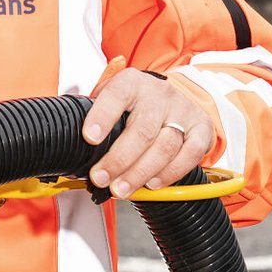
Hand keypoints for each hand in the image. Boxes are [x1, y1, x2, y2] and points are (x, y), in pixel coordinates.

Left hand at [82, 69, 214, 198]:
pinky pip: (190, 154)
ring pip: (165, 146)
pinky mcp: (202, 128)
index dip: (103, 116)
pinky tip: (152, 184)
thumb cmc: (134, 104)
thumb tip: (70, 144)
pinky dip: (171, 173)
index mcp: (132, 83)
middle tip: (101, 178)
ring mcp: (183, 110)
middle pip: (142, 130)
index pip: (116, 95)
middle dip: (118, 159)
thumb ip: (94, 115)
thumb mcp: (111, 100)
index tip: (89, 138)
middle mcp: (160, 94)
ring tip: (121, 188)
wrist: (172, 97)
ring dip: (140, 173)